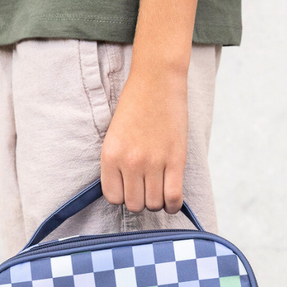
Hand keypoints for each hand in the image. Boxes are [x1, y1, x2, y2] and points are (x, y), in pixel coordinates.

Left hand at [100, 68, 187, 213]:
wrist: (156, 81)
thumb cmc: (135, 107)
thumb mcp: (114, 137)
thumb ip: (116, 165)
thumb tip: (125, 193)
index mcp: (110, 156)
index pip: (114, 198)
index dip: (123, 197)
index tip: (130, 188)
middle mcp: (130, 162)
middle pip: (135, 205)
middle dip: (141, 201)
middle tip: (146, 188)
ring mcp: (153, 162)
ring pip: (154, 204)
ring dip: (157, 202)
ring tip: (160, 189)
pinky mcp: (175, 160)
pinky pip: (173, 197)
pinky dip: (173, 205)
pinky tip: (172, 199)